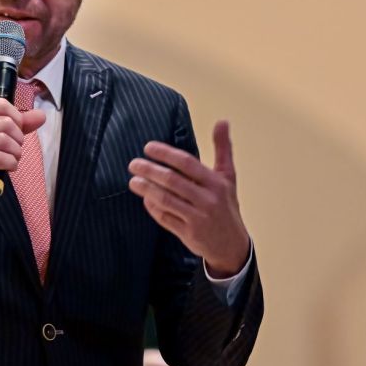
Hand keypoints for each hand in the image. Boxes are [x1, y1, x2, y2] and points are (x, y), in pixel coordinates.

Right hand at [0, 99, 45, 231]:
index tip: (17, 130)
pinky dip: (11, 163)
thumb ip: (15, 125)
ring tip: (12, 159)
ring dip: (16, 153)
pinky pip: (0, 158)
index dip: (17, 117)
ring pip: (4, 140)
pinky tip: (8, 166)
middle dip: (18, 138)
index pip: (0, 104)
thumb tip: (41, 116)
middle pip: (5, 123)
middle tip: (15, 149)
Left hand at [128, 120, 250, 276]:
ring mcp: (197, 218)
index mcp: (216, 183)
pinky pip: (164, 218)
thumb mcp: (228, 176)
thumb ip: (222, 148)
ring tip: (133, 181)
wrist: (232, 245)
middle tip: (134, 164)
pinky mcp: (188, 233)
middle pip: (172, 181)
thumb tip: (223, 121)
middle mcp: (207, 200)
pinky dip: (152, 208)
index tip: (148, 147)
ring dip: (146, 189)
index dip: (165, 154)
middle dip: (150, 170)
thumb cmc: (226, 205)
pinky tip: (145, 199)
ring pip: (166, 200)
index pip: (187, 163)